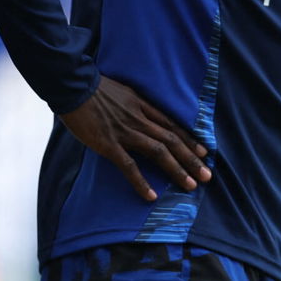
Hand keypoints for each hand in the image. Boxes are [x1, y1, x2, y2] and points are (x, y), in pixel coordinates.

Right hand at [59, 76, 211, 200]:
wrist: (73, 85)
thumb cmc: (92, 88)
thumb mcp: (122, 92)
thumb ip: (133, 105)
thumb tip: (140, 114)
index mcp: (142, 105)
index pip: (172, 125)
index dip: (190, 139)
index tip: (204, 152)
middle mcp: (139, 118)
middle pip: (172, 140)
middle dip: (191, 159)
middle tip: (207, 175)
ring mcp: (125, 131)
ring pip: (158, 152)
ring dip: (177, 169)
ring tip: (191, 185)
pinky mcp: (109, 144)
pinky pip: (129, 166)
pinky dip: (141, 182)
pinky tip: (151, 196)